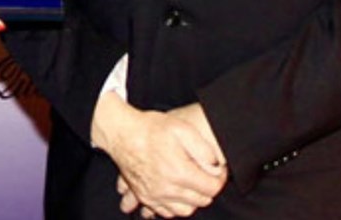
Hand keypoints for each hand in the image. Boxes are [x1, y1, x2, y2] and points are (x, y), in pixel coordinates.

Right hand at [92, 93, 225, 217]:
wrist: (121, 132)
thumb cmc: (149, 128)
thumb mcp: (182, 129)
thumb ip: (203, 149)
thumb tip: (215, 165)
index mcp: (178, 172)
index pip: (211, 189)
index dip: (219, 179)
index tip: (218, 171)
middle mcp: (166, 188)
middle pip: (200, 202)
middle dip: (207, 189)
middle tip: (206, 175)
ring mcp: (154, 195)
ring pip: (184, 211)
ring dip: (192, 200)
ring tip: (192, 185)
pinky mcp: (144, 196)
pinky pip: (165, 212)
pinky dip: (174, 206)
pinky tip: (176, 194)